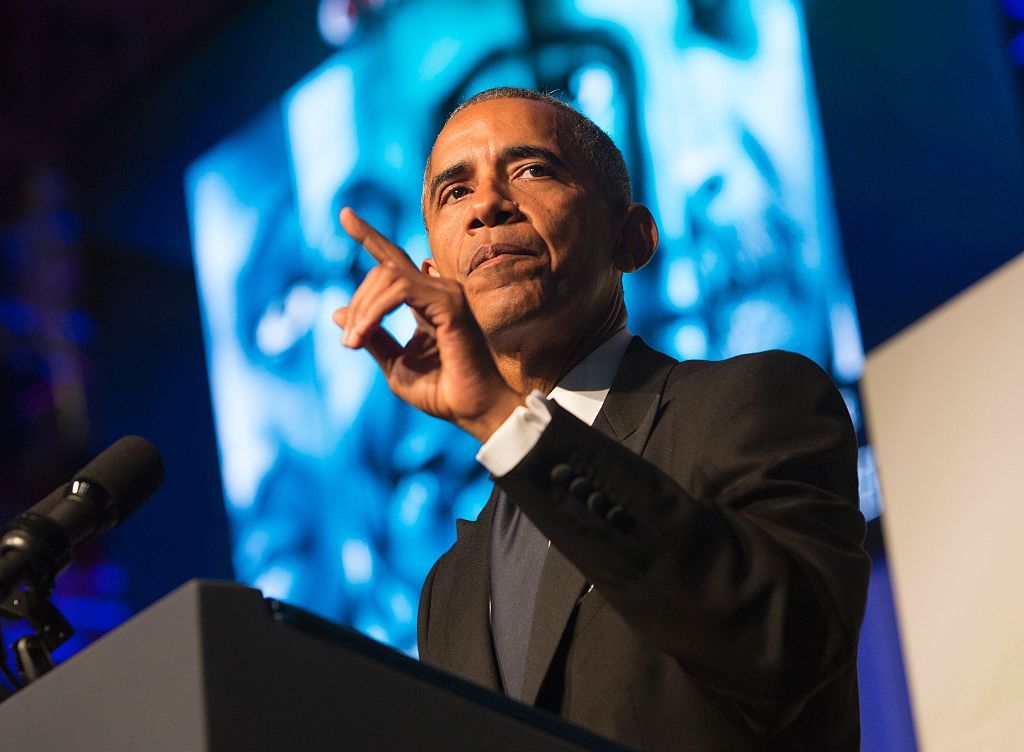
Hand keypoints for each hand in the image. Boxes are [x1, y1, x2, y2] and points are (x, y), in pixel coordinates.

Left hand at [332, 208, 522, 441]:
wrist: (473, 411)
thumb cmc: (442, 392)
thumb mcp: (395, 365)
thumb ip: (372, 337)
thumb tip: (337, 313)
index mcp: (428, 301)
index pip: (395, 261)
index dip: (369, 236)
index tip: (345, 214)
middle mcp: (440, 290)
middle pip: (384, 269)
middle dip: (357, 301)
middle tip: (348, 340)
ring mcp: (448, 293)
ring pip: (389, 277)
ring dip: (362, 309)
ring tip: (352, 342)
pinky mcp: (450, 304)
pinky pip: (400, 290)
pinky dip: (375, 310)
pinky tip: (364, 333)